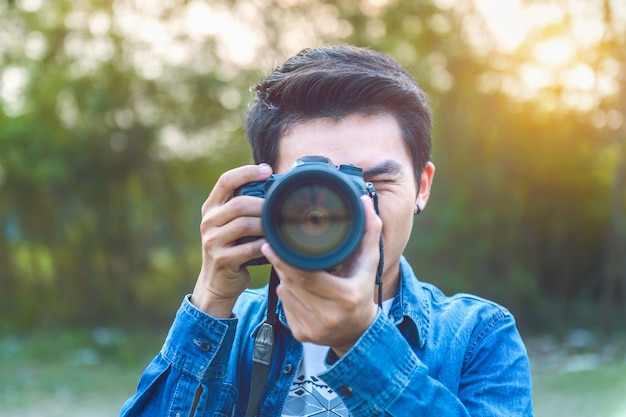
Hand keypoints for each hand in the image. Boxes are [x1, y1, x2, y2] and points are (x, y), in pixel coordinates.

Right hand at [191, 164, 272, 316]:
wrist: (217, 282)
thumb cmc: (232, 248)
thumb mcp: (230, 224)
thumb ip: (244, 207)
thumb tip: (276, 187)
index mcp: (211, 208)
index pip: (225, 181)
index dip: (246, 172)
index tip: (267, 170)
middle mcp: (208, 221)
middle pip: (238, 204)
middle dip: (263, 204)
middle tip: (281, 207)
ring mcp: (212, 241)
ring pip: (244, 225)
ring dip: (266, 225)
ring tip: (280, 227)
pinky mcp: (221, 259)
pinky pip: (248, 248)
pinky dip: (265, 245)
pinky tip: (274, 245)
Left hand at [262, 195, 381, 355]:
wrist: (359, 332)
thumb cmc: (362, 291)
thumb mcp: (368, 263)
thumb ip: (368, 231)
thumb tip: (364, 201)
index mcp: (346, 297)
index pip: (306, 275)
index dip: (285, 260)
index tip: (271, 245)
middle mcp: (328, 316)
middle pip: (292, 283)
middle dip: (282, 265)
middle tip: (275, 250)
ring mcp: (313, 329)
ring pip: (285, 293)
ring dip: (285, 279)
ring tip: (295, 271)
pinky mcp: (301, 335)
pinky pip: (285, 307)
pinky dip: (287, 295)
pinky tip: (298, 291)